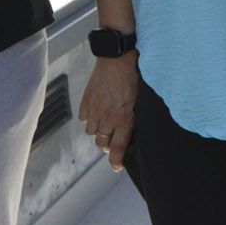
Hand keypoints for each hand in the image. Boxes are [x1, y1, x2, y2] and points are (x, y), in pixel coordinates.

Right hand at [80, 53, 136, 167]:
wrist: (117, 58)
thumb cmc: (134, 76)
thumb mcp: (141, 100)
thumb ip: (134, 117)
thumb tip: (131, 129)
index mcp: (125, 119)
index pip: (117, 148)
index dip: (115, 161)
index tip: (116, 167)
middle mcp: (108, 118)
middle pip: (101, 143)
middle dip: (106, 144)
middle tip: (111, 139)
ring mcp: (95, 110)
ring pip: (91, 132)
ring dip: (97, 131)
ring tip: (105, 122)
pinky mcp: (86, 101)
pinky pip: (84, 118)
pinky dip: (89, 117)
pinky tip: (97, 109)